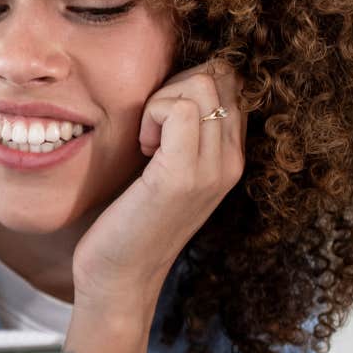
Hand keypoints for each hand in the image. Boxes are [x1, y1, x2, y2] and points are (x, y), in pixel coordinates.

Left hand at [72, 60, 244, 314]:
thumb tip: (173, 84)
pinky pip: (180, 110)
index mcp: (230, 157)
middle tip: (150, 128)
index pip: (230, 83)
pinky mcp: (182, 176)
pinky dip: (153, 115)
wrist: (120, 276)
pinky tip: (142, 149)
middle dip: (174, 86)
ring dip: (162, 100)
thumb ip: (179, 132)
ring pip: (203, 85)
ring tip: (147, 141)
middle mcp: (231, 161)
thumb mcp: (164, 169)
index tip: (160, 121)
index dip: (186, 84)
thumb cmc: (130, 218)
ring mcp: (212, 169)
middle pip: (220, 76)